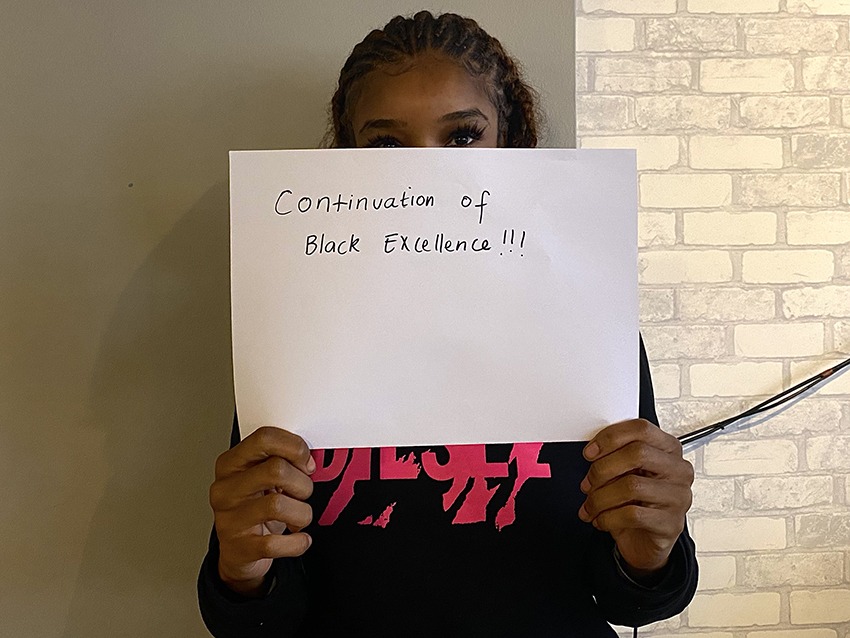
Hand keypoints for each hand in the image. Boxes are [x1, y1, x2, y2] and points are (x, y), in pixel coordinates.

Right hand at [209, 426, 314, 595]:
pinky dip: (298, 542)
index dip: (294, 447)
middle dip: (302, 483)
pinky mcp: (240, 548)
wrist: (240, 552)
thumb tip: (309, 459)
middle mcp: (225, 489)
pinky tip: (301, 539)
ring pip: (278, 505)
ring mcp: (230, 519)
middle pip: (276, 470)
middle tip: (302, 493)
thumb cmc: (256, 507)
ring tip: (299, 517)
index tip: (307, 461)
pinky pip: (276, 543)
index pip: (264, 438)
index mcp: (230, 464)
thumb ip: (281, 461)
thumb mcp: (262, 478)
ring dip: (302, 513)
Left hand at [577, 419, 693, 577]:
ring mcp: (678, 497)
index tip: (590, 452)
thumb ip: (616, 457)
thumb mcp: (625, 473)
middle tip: (587, 483)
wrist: (645, 541)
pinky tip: (602, 520)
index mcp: (668, 449)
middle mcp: (678, 470)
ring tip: (591, 506)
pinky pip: (632, 515)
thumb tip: (593, 452)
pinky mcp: (671, 523)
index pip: (641, 429)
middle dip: (602, 469)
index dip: (610, 437)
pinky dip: (608, 517)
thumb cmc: (636, 502)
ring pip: (632, 486)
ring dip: (600, 498)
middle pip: (637, 453)